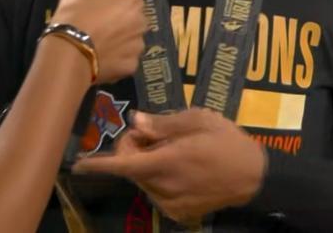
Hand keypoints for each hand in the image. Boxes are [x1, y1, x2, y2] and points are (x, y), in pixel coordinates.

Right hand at [49, 0, 145, 82]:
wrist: (68, 54)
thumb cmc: (74, 18)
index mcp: (132, 0)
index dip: (113, 3)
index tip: (100, 9)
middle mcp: (142, 22)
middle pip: (133, 21)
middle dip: (120, 23)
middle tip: (100, 27)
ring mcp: (138, 47)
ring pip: (131, 42)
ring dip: (120, 43)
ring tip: (99, 46)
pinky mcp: (132, 67)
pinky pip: (125, 61)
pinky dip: (115, 61)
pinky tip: (100, 60)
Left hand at [72, 108, 266, 222]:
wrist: (255, 177)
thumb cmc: (227, 141)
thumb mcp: (199, 120)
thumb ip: (163, 123)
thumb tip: (135, 121)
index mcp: (167, 161)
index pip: (123, 165)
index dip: (98, 165)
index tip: (77, 164)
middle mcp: (164, 186)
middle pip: (131, 168)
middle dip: (133, 148)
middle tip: (152, 132)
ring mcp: (171, 203)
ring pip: (143, 180)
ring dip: (145, 163)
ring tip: (171, 148)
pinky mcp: (179, 212)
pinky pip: (156, 192)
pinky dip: (158, 177)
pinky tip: (179, 166)